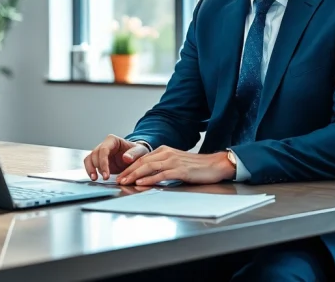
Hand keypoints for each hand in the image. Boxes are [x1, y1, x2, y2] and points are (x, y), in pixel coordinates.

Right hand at [83, 135, 149, 180]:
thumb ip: (134, 154)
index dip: (103, 162)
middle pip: (95, 154)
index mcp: (112, 140)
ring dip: (90, 169)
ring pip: (89, 159)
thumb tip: (126, 158)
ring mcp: (100, 153)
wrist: (136, 157)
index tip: (106, 174)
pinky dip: (90, 171)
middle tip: (104, 178)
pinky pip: (90, 164)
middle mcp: (104, 145)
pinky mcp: (99, 161)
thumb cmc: (137, 152)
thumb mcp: (140, 151)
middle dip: (97, 167)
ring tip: (94, 179)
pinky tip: (94, 178)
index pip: (104, 150)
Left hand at [116, 146, 234, 185]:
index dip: (130, 167)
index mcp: (164, 150)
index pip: (142, 158)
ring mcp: (173, 161)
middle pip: (142, 162)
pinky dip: (149, 179)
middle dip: (128, 172)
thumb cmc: (196, 167)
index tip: (121, 175)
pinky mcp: (180, 170)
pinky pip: (161, 174)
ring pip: (149, 167)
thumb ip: (162, 166)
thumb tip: (148, 175)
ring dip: (135, 175)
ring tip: (126, 182)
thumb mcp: (176, 163)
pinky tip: (142, 183)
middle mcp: (167, 153)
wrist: (215, 165)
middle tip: (119, 180)